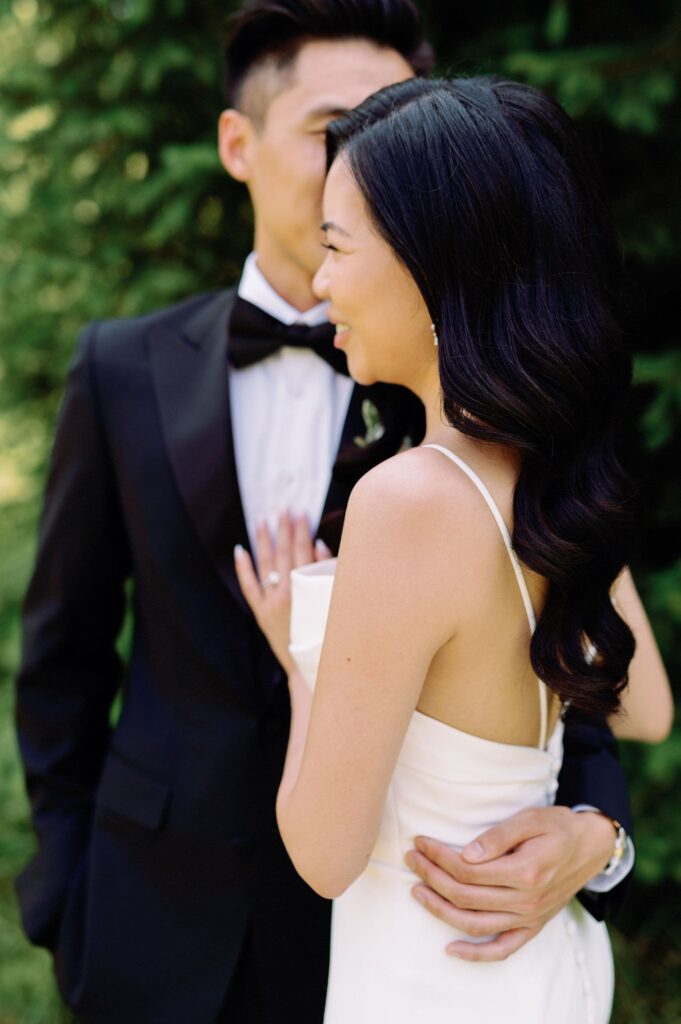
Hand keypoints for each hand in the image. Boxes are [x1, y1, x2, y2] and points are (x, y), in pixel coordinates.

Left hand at [234, 512, 331, 672]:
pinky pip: (249, 586)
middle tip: (281, 507)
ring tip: (262, 519)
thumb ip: (328, 571)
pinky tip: (240, 549)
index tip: (301, 511)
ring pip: (265, 564)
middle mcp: (288, 592)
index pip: (303, 549)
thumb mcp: (335, 599)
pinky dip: (244, 568)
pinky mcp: (261, 613)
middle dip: (283, 527)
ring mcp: (271, 602)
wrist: (313, 665)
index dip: (301, 529)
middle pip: (283, 552)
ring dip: (263, 539)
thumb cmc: (330, 631)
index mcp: (308, 588)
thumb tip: (319, 543)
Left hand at [404, 805, 613, 961]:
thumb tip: (466, 853)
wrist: (590, 846)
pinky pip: (502, 949)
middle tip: (411, 859)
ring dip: (440, 910)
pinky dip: (476, 955)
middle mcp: (526, 900)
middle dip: (432, 876)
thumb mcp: (530, 819)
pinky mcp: (532, 927)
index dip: (439, 856)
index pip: (467, 870)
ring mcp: (529, 918)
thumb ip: (498, 837)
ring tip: (417, 891)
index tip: (420, 842)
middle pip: (465, 895)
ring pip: (475, 923)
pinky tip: (450, 949)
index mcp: (525, 871)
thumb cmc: (557, 827)